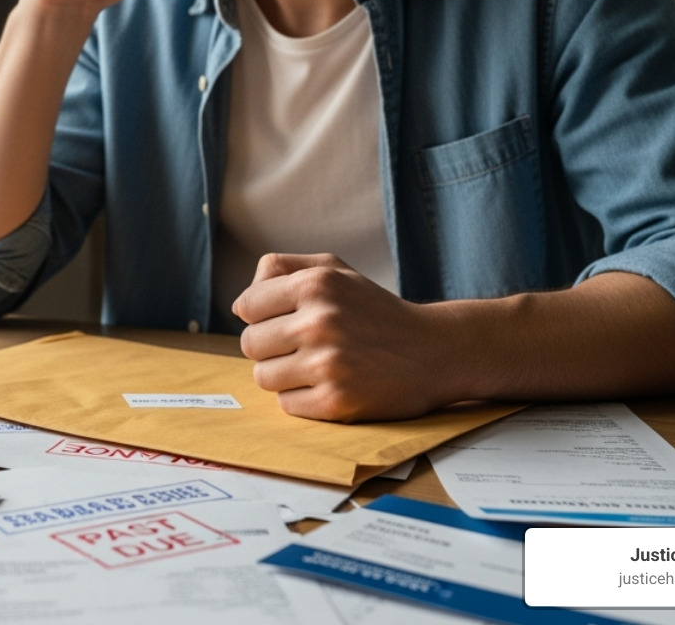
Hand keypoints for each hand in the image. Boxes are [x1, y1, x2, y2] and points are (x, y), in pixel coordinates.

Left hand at [233, 253, 459, 421]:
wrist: (435, 351)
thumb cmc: (376, 310)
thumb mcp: (335, 270)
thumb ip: (283, 269)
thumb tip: (239, 305)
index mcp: (315, 284)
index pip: (246, 306)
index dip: (261, 317)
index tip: (284, 322)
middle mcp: (319, 321)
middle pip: (250, 344)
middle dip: (270, 347)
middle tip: (301, 347)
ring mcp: (328, 364)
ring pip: (263, 377)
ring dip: (283, 375)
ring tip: (315, 366)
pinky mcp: (336, 402)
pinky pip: (286, 405)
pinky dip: (302, 399)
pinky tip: (329, 385)